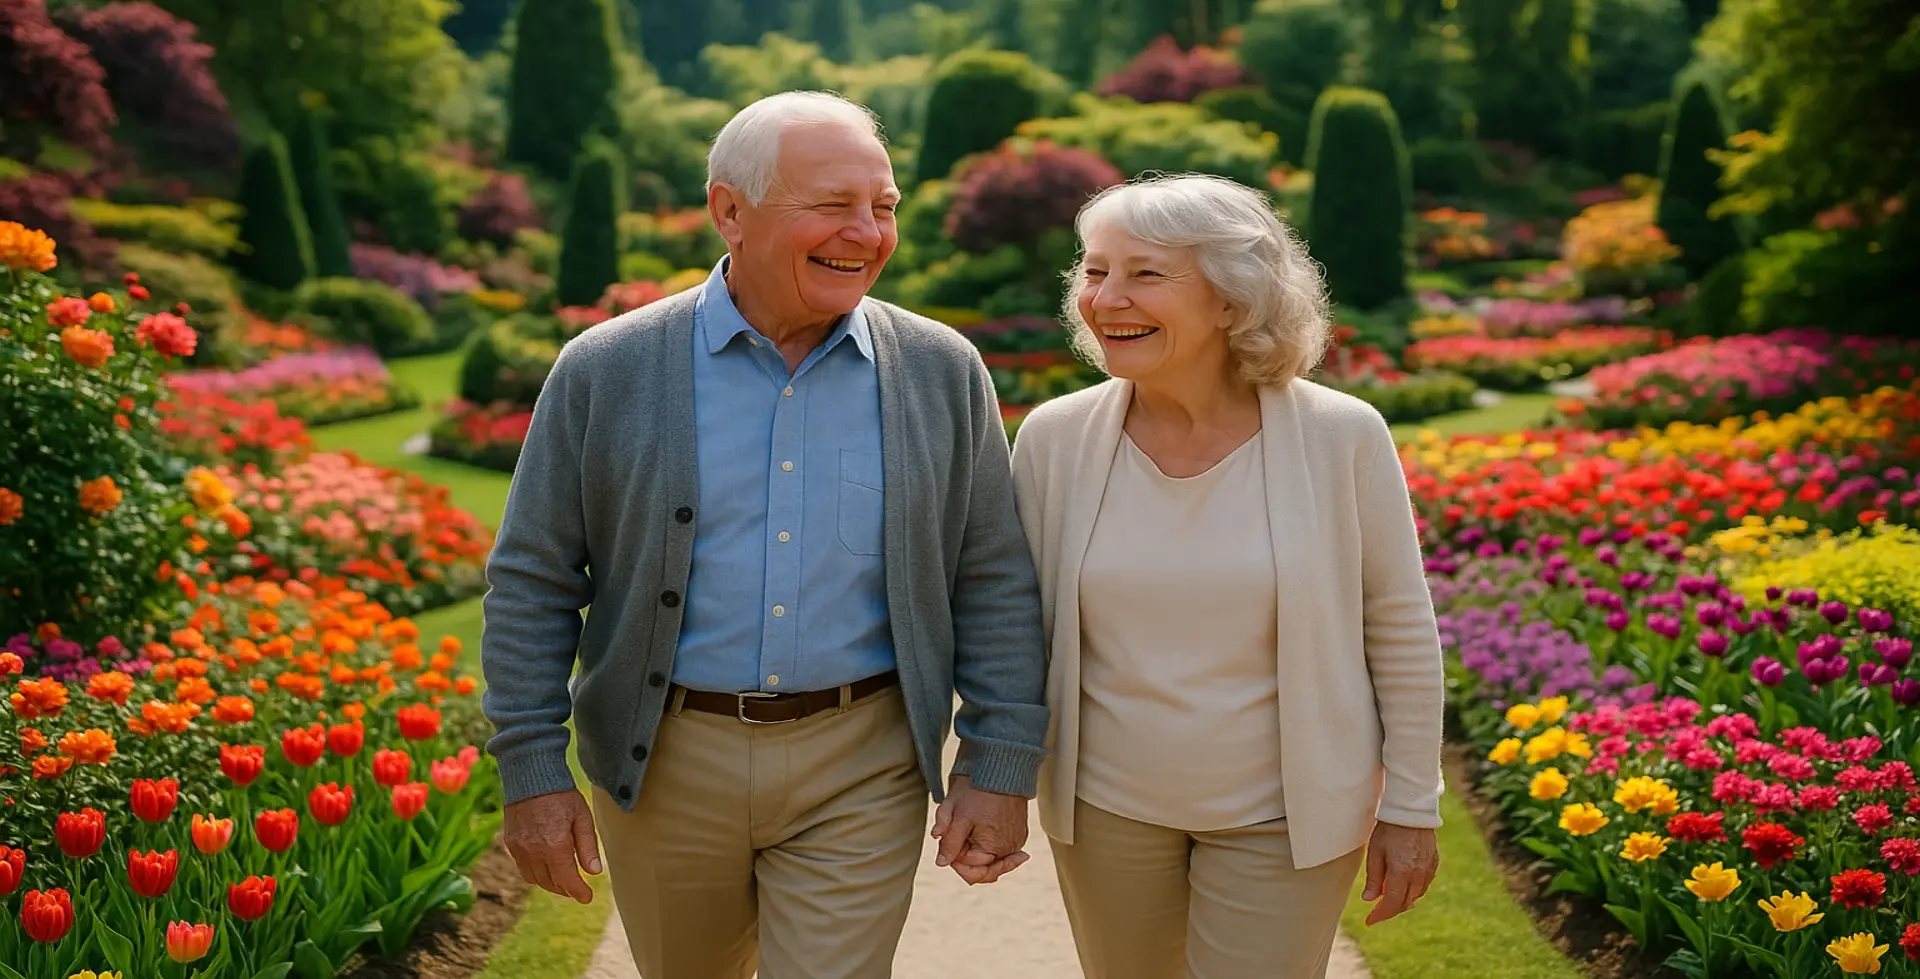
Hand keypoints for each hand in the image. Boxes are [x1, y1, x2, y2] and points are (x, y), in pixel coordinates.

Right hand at [503, 789, 602, 904]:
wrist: (531, 778)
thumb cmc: (561, 795)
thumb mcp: (582, 817)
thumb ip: (588, 846)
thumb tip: (594, 872)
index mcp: (555, 846)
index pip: (567, 880)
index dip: (578, 892)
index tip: (587, 898)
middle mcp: (534, 852)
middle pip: (551, 883)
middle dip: (566, 889)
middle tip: (578, 889)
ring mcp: (520, 849)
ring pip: (536, 880)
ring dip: (551, 884)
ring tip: (564, 881)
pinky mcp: (511, 844)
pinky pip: (524, 869)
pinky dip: (536, 875)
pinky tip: (547, 869)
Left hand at [930, 775, 1030, 884]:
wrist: (999, 767)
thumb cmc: (976, 790)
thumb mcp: (957, 817)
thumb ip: (949, 843)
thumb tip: (942, 863)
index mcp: (993, 850)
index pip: (971, 870)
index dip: (955, 859)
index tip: (947, 840)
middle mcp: (1010, 850)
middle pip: (985, 870)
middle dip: (967, 860)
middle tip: (956, 843)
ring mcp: (1017, 841)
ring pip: (994, 861)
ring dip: (978, 853)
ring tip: (967, 836)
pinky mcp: (1020, 832)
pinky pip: (1004, 849)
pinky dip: (991, 846)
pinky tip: (980, 835)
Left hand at [1360, 822, 1438, 924]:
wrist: (1411, 811)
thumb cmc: (1388, 830)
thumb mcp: (1375, 853)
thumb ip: (1374, 878)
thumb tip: (1370, 900)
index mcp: (1402, 873)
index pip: (1392, 904)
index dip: (1380, 915)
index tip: (1369, 921)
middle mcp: (1418, 875)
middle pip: (1405, 903)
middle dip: (1390, 910)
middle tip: (1376, 911)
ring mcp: (1429, 870)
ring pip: (1416, 896)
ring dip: (1402, 901)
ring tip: (1387, 898)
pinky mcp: (1434, 864)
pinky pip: (1423, 885)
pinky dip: (1412, 891)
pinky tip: (1402, 886)